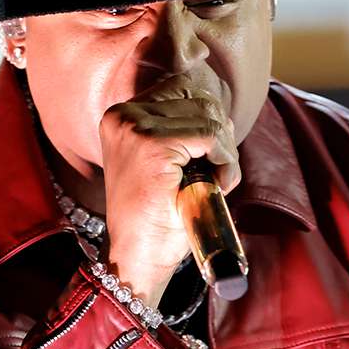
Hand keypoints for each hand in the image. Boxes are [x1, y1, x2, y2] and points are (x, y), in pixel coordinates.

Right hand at [99, 91, 240, 306]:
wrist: (138, 258)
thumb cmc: (156, 218)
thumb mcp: (169, 165)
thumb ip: (188, 132)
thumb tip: (223, 113)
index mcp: (122, 117)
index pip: (182, 89)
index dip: (207, 121)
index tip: (208, 157)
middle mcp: (124, 116)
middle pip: (199, 100)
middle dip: (219, 136)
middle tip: (216, 174)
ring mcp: (135, 129)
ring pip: (208, 116)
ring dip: (225, 151)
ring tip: (215, 181)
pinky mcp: (153, 146)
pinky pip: (211, 136)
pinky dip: (226, 161)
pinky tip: (219, 184)